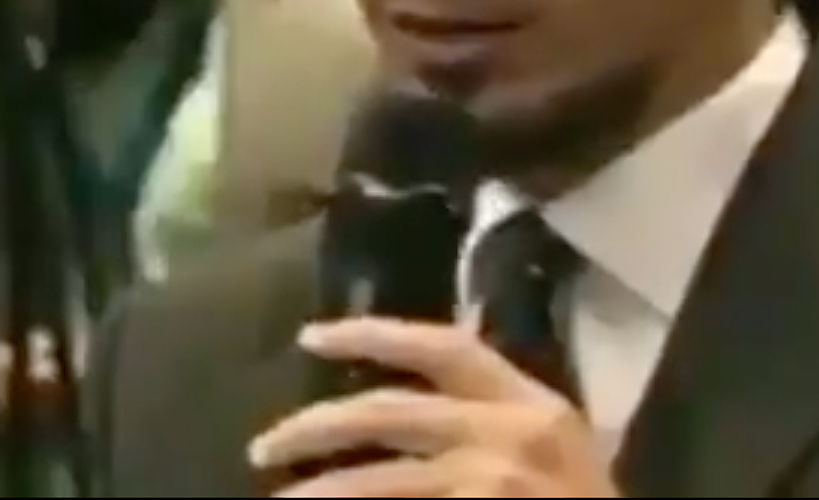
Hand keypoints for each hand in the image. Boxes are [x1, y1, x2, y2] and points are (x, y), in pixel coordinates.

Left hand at [249, 317, 619, 496]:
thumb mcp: (553, 449)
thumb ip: (492, 417)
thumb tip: (403, 403)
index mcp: (534, 404)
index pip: (445, 347)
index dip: (372, 335)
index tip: (311, 337)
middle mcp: (511, 435)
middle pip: (390, 413)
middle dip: (315, 426)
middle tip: (265, 447)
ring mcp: (493, 486)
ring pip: (379, 483)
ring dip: (322, 492)